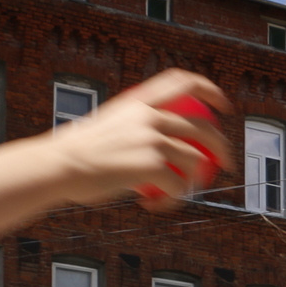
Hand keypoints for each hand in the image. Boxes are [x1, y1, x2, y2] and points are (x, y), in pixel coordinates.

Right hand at [47, 71, 232, 210]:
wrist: (59, 166)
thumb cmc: (78, 152)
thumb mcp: (109, 124)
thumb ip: (136, 125)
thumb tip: (158, 138)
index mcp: (138, 101)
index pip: (182, 81)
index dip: (209, 90)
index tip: (222, 106)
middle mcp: (149, 116)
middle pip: (204, 127)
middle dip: (223, 147)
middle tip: (227, 165)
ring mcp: (153, 140)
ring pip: (195, 162)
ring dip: (190, 184)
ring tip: (170, 196)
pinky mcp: (153, 166)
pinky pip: (179, 187)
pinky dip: (170, 201)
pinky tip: (151, 205)